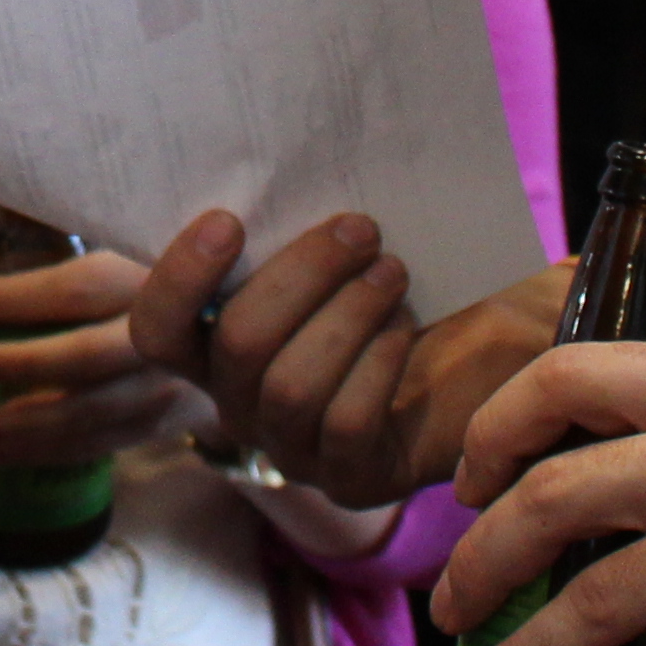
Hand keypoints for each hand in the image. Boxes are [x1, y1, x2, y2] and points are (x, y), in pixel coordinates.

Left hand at [0, 245, 219, 464]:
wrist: (258, 316)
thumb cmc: (165, 260)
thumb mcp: (126, 232)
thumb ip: (44, 229)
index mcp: (157, 272)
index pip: (81, 288)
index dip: (18, 296)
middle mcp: (173, 335)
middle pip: (91, 358)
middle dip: (25, 366)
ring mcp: (174, 387)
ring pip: (94, 417)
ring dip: (26, 430)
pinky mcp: (164, 424)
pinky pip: (99, 445)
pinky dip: (42, 453)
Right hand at [128, 208, 560, 505]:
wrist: (487, 349)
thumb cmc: (394, 286)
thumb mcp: (335, 252)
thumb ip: (290, 227)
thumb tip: (277, 166)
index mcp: (215, 348)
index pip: (158, 330)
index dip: (179, 277)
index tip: (229, 220)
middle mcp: (239, 406)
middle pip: (238, 345)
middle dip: (301, 275)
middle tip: (360, 228)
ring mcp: (291, 450)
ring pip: (292, 386)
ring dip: (347, 315)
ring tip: (392, 270)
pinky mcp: (350, 479)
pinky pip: (347, 423)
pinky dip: (377, 363)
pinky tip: (404, 325)